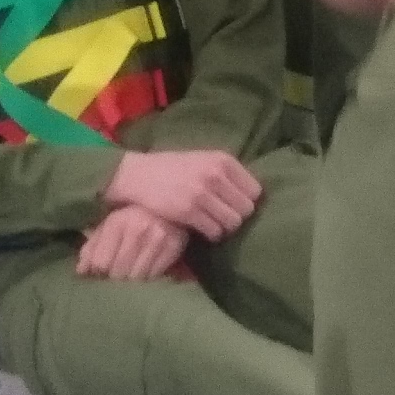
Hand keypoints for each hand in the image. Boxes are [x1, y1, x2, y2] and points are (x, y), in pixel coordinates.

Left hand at [74, 206, 191, 281]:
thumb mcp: (108, 224)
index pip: (101, 263)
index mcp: (116, 222)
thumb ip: (92, 247)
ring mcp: (158, 238)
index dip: (97, 272)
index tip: (99, 271)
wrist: (169, 198)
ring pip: (136, 278)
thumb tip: (81, 272)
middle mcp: (137, 229)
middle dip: (114, 276)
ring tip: (132, 269)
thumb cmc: (132, 214)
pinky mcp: (175, 246)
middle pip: (118, 273)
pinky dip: (148, 276)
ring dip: (132, 278)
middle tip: (117, 270)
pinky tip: (147, 266)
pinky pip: (155, 276)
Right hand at [103, 147, 261, 238]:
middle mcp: (215, 174)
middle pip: (247, 209)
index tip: (234, 205)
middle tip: (224, 217)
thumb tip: (253, 197)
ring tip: (214, 224)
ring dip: (225, 227)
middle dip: (237, 216)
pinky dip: (212, 234)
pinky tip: (203, 229)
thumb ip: (226, 174)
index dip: (246, 201)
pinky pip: (215, 231)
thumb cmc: (173, 169)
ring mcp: (202, 193)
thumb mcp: (203, 160)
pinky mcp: (188, 211)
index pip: (255, 190)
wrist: (139, 175)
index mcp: (222, 160)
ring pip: (233, 223)